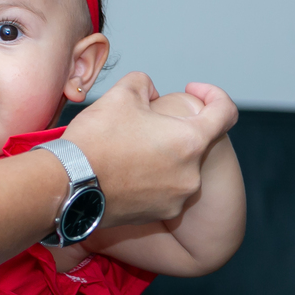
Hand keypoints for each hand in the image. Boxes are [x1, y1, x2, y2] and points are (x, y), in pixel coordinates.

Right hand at [61, 73, 237, 226]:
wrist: (68, 184)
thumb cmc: (95, 138)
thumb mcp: (119, 95)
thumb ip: (143, 83)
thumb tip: (151, 93)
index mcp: (190, 141)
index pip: (226, 112)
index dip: (213, 94)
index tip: (193, 90)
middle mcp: (191, 173)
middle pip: (195, 141)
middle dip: (172, 128)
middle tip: (139, 123)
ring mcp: (177, 197)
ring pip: (178, 166)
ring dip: (162, 154)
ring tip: (127, 149)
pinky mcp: (160, 212)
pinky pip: (164, 188)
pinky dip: (151, 177)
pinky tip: (124, 171)